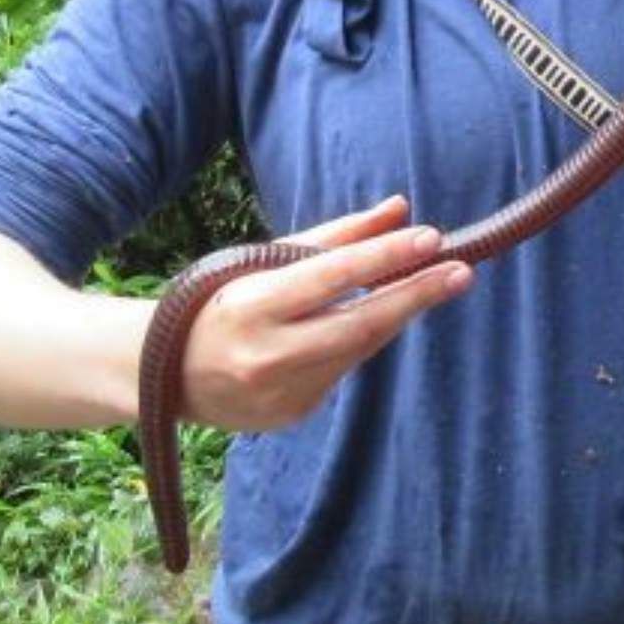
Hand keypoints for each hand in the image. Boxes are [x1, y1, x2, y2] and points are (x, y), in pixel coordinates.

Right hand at [179, 195, 472, 433]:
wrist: (162, 375)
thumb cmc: (219, 304)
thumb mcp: (263, 261)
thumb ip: (336, 237)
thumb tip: (400, 208)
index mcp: (250, 308)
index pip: (330, 277)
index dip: (383, 257)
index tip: (431, 238)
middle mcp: (265, 357)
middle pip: (358, 325)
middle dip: (415, 296)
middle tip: (461, 271)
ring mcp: (279, 393)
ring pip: (357, 349)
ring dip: (392, 316)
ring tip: (425, 285)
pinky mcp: (291, 415)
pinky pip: (341, 372)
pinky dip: (358, 344)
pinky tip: (364, 324)